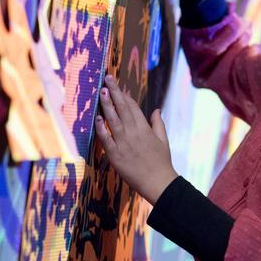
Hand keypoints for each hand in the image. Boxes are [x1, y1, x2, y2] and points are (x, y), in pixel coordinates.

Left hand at [95, 75, 178, 204]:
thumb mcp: (163, 140)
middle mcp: (134, 133)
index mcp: (145, 128)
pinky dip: (101, 128)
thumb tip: (155, 110)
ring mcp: (123, 143)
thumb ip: (158, 124)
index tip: (118, 87)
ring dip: (106, 105)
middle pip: (122, 108)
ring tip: (101, 92)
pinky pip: (106, 139)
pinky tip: (97, 118)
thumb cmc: (161, 161)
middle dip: (114, 92)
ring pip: (113, 120)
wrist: (157, 182)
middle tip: (107, 78)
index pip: (133, 107)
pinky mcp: (115, 155)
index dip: (125, 96)